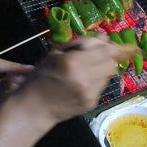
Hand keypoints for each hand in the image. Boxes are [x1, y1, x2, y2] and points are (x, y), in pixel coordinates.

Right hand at [14, 34, 140, 125]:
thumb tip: (104, 37)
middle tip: (94, 55)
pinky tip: (83, 81)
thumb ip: (80, 44)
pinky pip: (102, 85)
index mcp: (73, 63)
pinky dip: (96, 80)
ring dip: (102, 67)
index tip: (104, 42)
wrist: (35, 108)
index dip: (107, 45)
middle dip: (106, 56)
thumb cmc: (41, 77)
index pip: (105, 50)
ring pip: (109, 73)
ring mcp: (90, 93)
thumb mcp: (55, 54)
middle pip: (111, 62)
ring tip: (86, 69)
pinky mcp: (92, 103)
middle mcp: (85, 78)